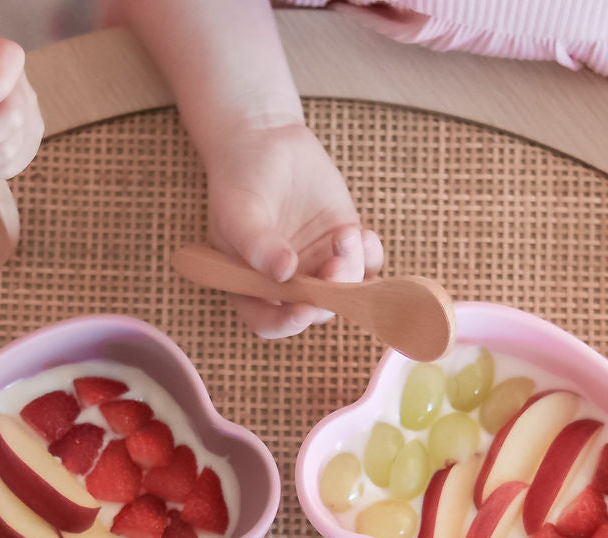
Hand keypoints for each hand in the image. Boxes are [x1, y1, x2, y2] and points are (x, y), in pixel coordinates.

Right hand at [205, 120, 383, 337]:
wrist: (263, 142)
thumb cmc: (239, 181)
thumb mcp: (237, 212)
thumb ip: (255, 244)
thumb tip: (283, 272)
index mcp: (252, 286)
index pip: (267, 321)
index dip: (285, 324)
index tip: (302, 311)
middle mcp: (288, 285)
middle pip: (314, 309)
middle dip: (329, 295)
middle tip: (334, 267)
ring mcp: (318, 266)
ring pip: (344, 289)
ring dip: (352, 271)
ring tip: (346, 235)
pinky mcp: (343, 245)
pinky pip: (366, 264)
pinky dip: (371, 256)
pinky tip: (362, 234)